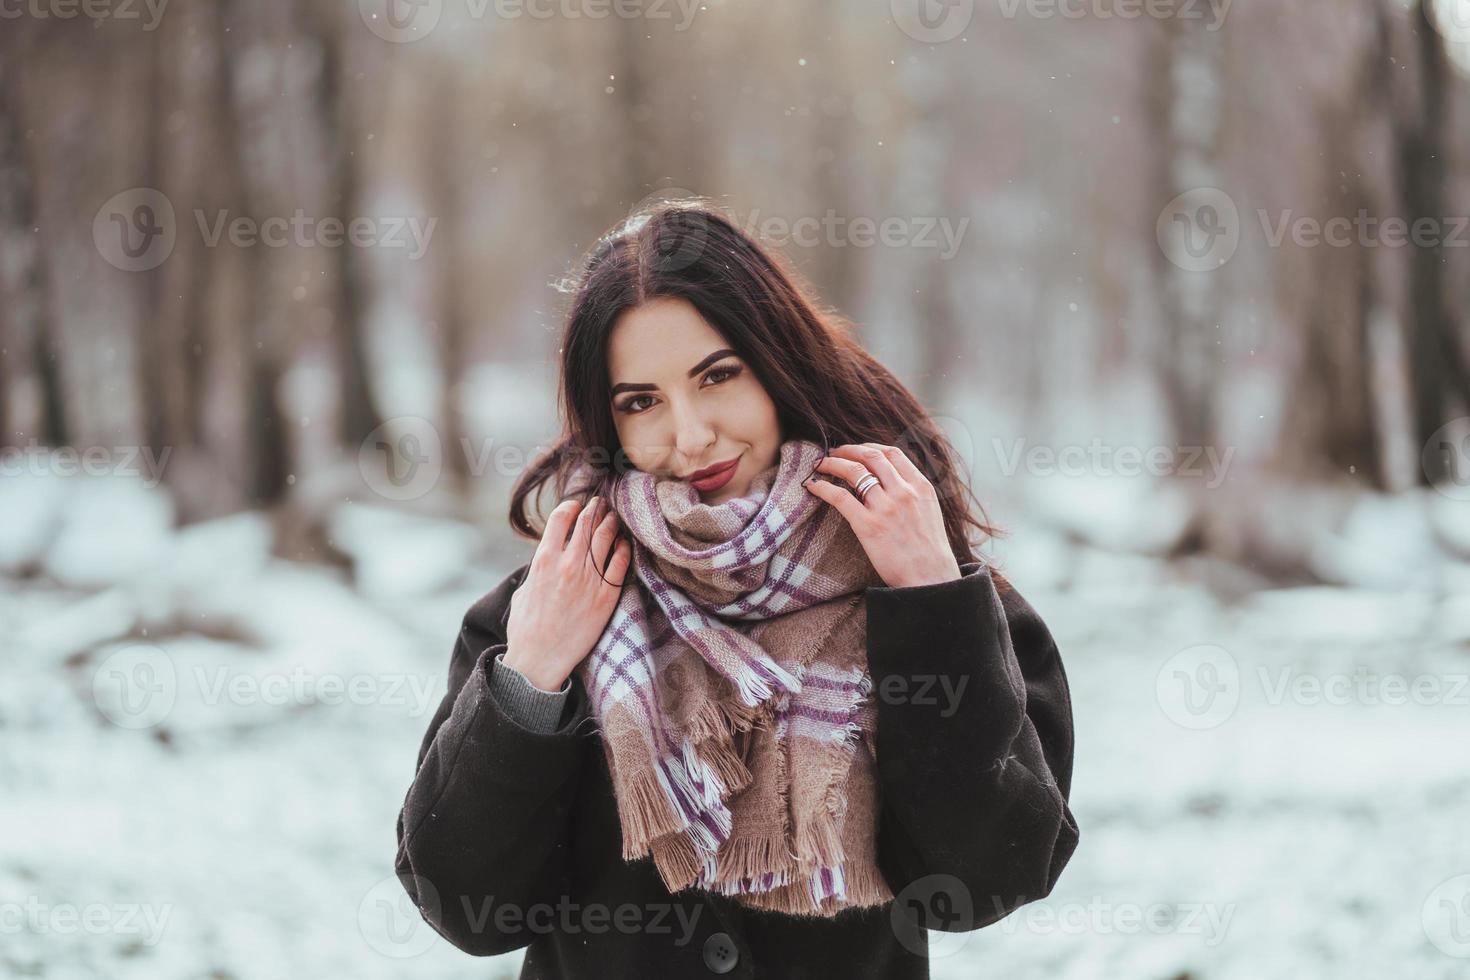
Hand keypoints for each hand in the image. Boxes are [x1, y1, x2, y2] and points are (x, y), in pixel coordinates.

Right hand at [503, 495, 631, 691]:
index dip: (571, 507)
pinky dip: (624, 548)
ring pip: (606, 539)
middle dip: (595, 510)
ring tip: (613, 517)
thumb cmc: (527, 629)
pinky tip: (625, 543)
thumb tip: (548, 558)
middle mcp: (568, 565)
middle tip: (601, 504)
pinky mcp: (607, 596)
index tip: (576, 506)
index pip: (561, 519)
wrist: (541, 659)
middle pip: (587, 524)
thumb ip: (538, 570)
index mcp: (544, 561)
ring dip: (610, 523)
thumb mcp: (524, 590)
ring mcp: (590, 580)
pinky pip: (621, 564)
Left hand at [802, 443, 961, 588]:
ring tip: (820, 464)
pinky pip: (840, 497)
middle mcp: (904, 492)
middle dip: (847, 450)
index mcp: (920, 486)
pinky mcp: (868, 526)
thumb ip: (913, 493)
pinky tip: (813, 486)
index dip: (869, 447)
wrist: (931, 579)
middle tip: (833, 452)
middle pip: (870, 457)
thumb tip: (892, 481)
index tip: (856, 450)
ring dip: (832, 463)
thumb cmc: (930, 551)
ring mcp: (886, 508)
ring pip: (853, 471)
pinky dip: (823, 487)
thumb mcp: (930, 511)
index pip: (892, 453)